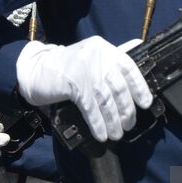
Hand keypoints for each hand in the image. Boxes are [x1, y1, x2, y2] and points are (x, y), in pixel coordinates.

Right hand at [15, 37, 151, 141]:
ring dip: (113, 120)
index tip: (146, 103)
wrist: (35, 69)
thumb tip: (138, 68)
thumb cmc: (67, 66)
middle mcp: (96, 56)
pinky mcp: (72, 84)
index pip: (129, 66)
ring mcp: (84, 70)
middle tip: (129, 124)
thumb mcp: (91, 57)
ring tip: (117, 134)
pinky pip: (90, 108)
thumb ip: (112, 62)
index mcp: (104, 48)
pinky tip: (102, 134)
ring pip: (105, 100)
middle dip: (126, 109)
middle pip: (118, 87)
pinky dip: (98, 123)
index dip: (140, 86)